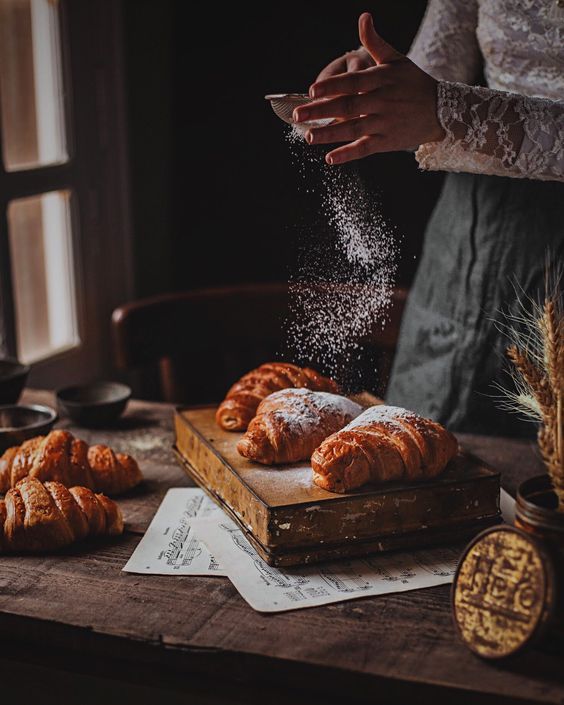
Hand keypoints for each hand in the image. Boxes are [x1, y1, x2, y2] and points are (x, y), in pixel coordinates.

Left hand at [293, 13, 444, 164]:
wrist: (442, 110)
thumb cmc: (414, 83)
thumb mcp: (396, 60)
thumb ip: (375, 43)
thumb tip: (363, 18)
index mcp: (381, 80)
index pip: (352, 82)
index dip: (331, 86)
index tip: (311, 89)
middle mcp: (381, 102)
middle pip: (347, 106)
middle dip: (321, 110)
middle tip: (298, 113)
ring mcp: (384, 124)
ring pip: (353, 129)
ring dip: (329, 134)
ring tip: (308, 136)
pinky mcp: (386, 142)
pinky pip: (364, 149)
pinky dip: (347, 154)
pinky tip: (330, 159)